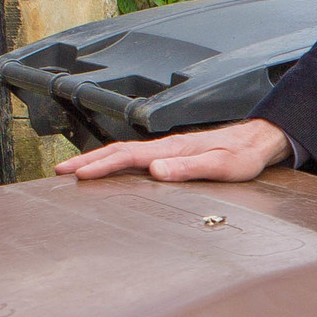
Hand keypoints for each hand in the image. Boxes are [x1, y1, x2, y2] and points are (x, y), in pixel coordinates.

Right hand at [55, 119, 291, 184]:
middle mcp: (165, 147)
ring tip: (73, 170)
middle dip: (87, 161)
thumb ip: (189, 168)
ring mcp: (166, 150)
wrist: (257, 142)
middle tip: (59, 171)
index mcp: (172, 149)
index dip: (101, 165)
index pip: (127, 156)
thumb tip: (155, 170)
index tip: (78, 174)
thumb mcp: (221, 166)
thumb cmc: (242, 156)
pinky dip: (114, 162)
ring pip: (123, 154)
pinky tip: (109, 170)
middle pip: (118, 152)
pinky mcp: (171, 155)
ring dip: (97, 160)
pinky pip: (134, 158)